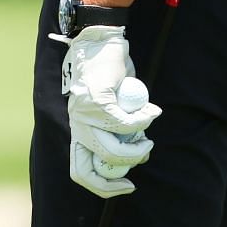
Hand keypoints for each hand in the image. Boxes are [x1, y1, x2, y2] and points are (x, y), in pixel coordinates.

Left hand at [53, 25, 161, 197]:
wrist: (100, 40)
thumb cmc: (108, 73)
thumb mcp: (114, 106)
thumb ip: (122, 127)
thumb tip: (138, 147)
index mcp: (78, 127)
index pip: (79, 169)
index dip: (101, 186)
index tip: (126, 186)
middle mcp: (76, 123)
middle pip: (88, 169)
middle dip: (114, 181)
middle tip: (137, 170)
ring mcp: (83, 113)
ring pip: (111, 149)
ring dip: (136, 149)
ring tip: (148, 140)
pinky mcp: (96, 99)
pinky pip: (124, 123)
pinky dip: (141, 121)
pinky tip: (150, 112)